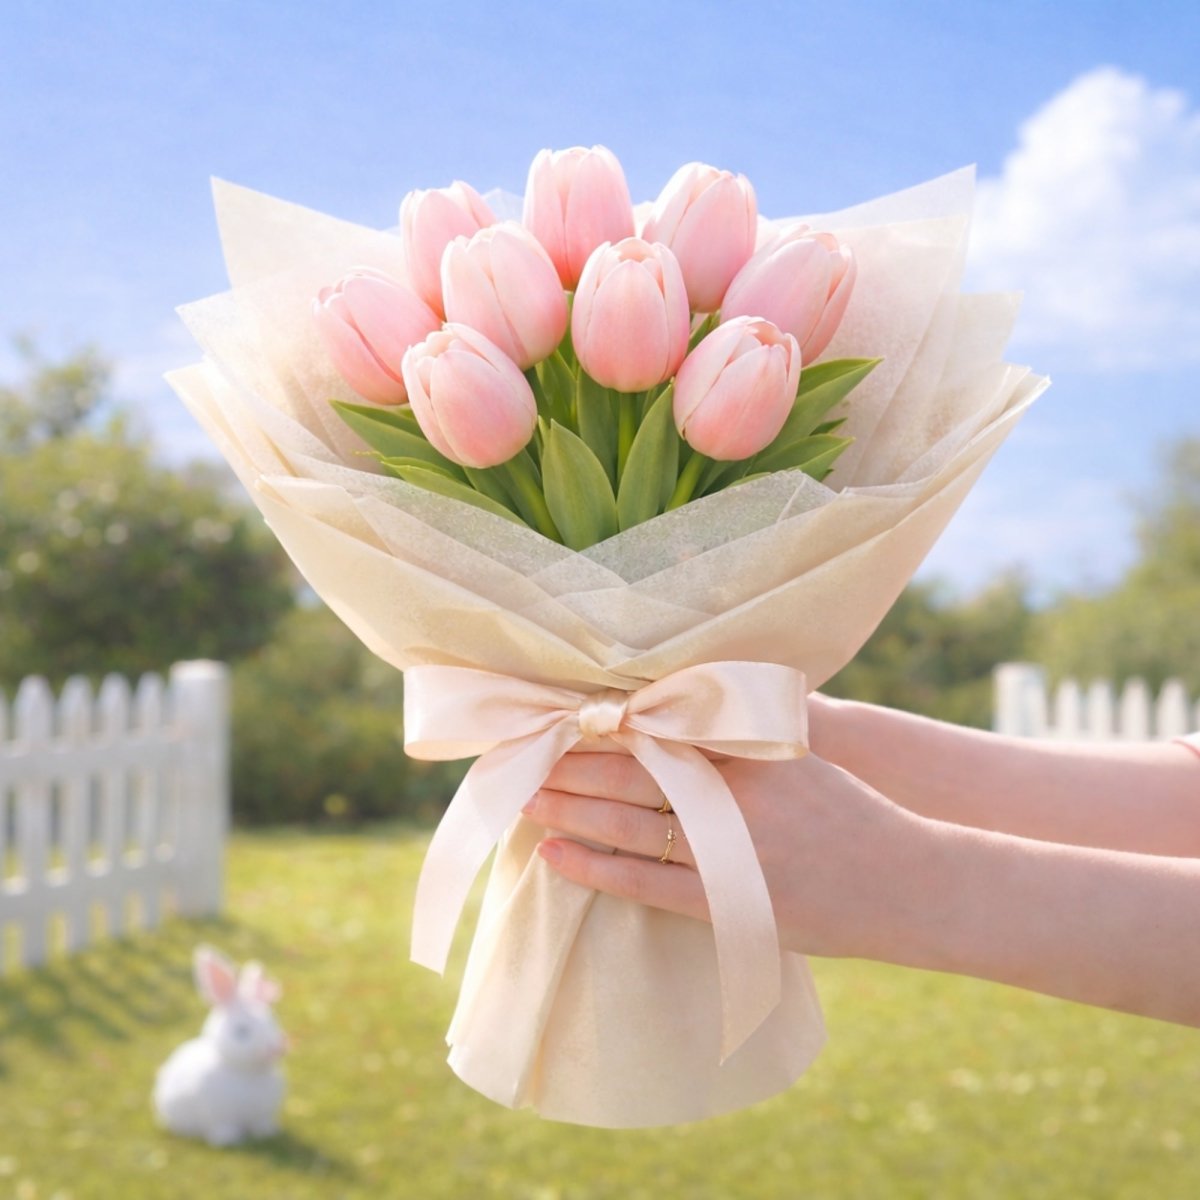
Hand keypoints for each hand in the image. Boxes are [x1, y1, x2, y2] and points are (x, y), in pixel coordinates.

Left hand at [525, 750, 935, 959]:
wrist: (908, 884)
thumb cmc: (849, 813)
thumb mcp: (799, 755)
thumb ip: (739, 730)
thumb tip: (676, 699)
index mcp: (752, 752)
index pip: (660, 728)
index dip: (604, 722)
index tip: (558, 711)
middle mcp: (736, 796)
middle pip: (633, 771)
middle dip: (572, 761)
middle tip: (521, 752)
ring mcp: (730, 852)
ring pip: (629, 824)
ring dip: (570, 808)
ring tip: (523, 796)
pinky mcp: (728, 904)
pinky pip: (645, 885)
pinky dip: (596, 868)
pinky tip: (555, 855)